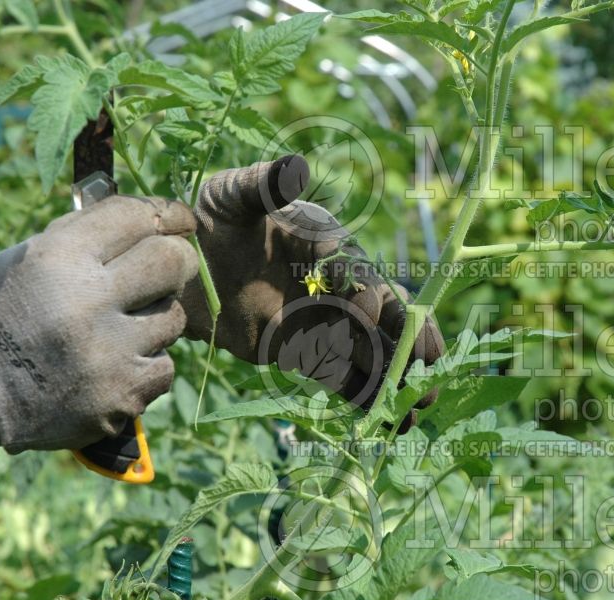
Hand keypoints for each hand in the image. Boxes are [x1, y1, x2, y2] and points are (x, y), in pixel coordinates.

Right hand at [0, 196, 197, 487]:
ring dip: (157, 318)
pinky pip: (164, 367)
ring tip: (120, 327)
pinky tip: (113, 366)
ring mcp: (107, 353)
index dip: (168, 213)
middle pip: (173, 262)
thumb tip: (155, 217)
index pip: (139, 216)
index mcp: (57, 257)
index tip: (181, 220)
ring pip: (174, 318)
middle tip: (170, 267)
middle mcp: (85, 301)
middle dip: (178, 260)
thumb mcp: (27, 259)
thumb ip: (87, 238)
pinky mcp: (120, 396)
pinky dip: (146, 364)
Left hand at [180, 155, 443, 411]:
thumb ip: (264, 185)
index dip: (369, 291)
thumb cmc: (211, 219)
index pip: (360, 272)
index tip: (369, 308)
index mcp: (327, 245)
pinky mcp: (300, 353)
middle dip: (407, 341)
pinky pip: (338, 376)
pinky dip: (362, 395)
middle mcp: (334, 285)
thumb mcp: (232, 196)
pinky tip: (387, 419)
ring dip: (393, 378)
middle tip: (433, 368)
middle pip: (380, 317)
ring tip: (418, 408)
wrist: (181, 265)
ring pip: (366, 352)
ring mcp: (320, 322)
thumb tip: (295, 166)